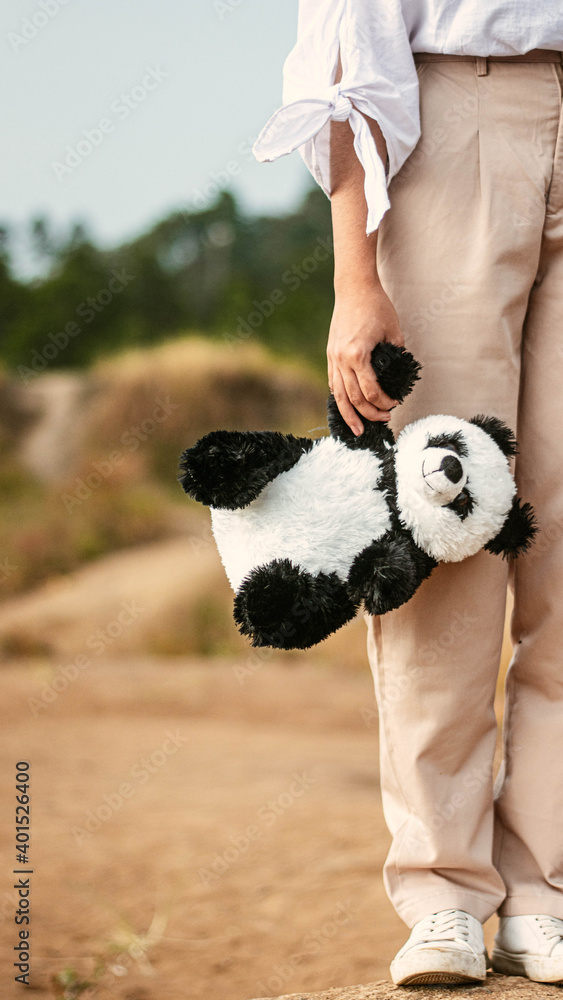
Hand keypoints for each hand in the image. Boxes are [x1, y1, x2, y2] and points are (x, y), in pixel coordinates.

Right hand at [327, 281, 404, 435]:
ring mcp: (333, 358)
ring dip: (349, 415)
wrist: (354, 288)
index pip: (371, 391)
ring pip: (339, 395)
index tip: (396, 403)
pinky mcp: (331, 355)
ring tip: (357, 430)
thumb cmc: (377, 306)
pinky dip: (340, 398)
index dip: (385, 402)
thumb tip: (399, 375)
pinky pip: (333, 383)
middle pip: (354, 399)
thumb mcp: (394, 332)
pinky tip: (346, 408)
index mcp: (358, 355)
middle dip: (370, 414)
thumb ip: (396, 355)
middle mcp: (342, 359)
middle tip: (384, 419)